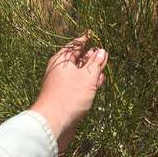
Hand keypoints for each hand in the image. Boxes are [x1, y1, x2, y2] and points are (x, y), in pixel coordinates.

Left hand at [30, 34, 107, 151]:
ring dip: (92, 70)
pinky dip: (88, 81)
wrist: (53, 124)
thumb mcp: (87, 77)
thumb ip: (96, 63)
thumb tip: (101, 51)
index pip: (75, 45)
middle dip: (91, 56)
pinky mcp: (66, 95)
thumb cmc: (69, 96)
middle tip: (104, 52)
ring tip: (104, 66)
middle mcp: (60, 70)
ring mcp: (62, 83)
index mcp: (61, 60)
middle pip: (78, 58)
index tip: (93, 34)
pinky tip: (98, 81)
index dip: (85, 40)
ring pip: (80, 72)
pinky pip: (79, 84)